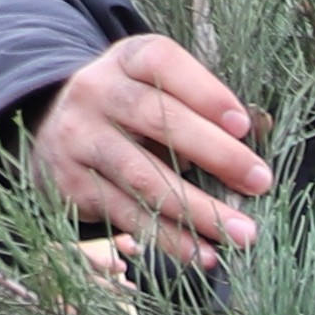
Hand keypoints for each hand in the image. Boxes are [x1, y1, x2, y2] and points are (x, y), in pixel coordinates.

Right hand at [27, 33, 271, 265]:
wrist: (53, 130)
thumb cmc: (134, 112)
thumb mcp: (161, 91)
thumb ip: (206, 108)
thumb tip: (261, 137)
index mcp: (127, 60)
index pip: (162, 64)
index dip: (205, 93)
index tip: (244, 125)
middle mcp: (96, 92)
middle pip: (157, 120)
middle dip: (216, 154)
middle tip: (259, 182)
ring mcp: (79, 138)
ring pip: (143, 176)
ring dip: (198, 210)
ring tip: (242, 233)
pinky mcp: (71, 184)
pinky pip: (127, 214)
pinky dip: (170, 239)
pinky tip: (205, 254)